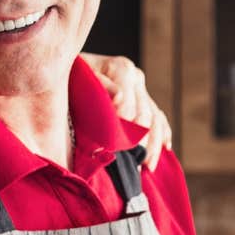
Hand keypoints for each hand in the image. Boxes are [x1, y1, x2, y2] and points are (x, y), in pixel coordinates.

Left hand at [81, 52, 172, 168]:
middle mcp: (136, 77)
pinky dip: (163, 134)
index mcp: (122, 68)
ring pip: (156, 119)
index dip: (124, 129)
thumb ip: (99, 85)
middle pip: (146, 115)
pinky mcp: (144, 99)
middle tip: (132, 165)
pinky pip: (160, 118)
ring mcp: (141, 89)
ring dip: (154, 145)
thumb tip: (120, 97)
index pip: (130, 106)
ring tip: (147, 166)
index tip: (116, 150)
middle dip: (140, 143)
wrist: (69, 69)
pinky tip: (165, 149)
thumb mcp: (79, 76)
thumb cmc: (71, 74)